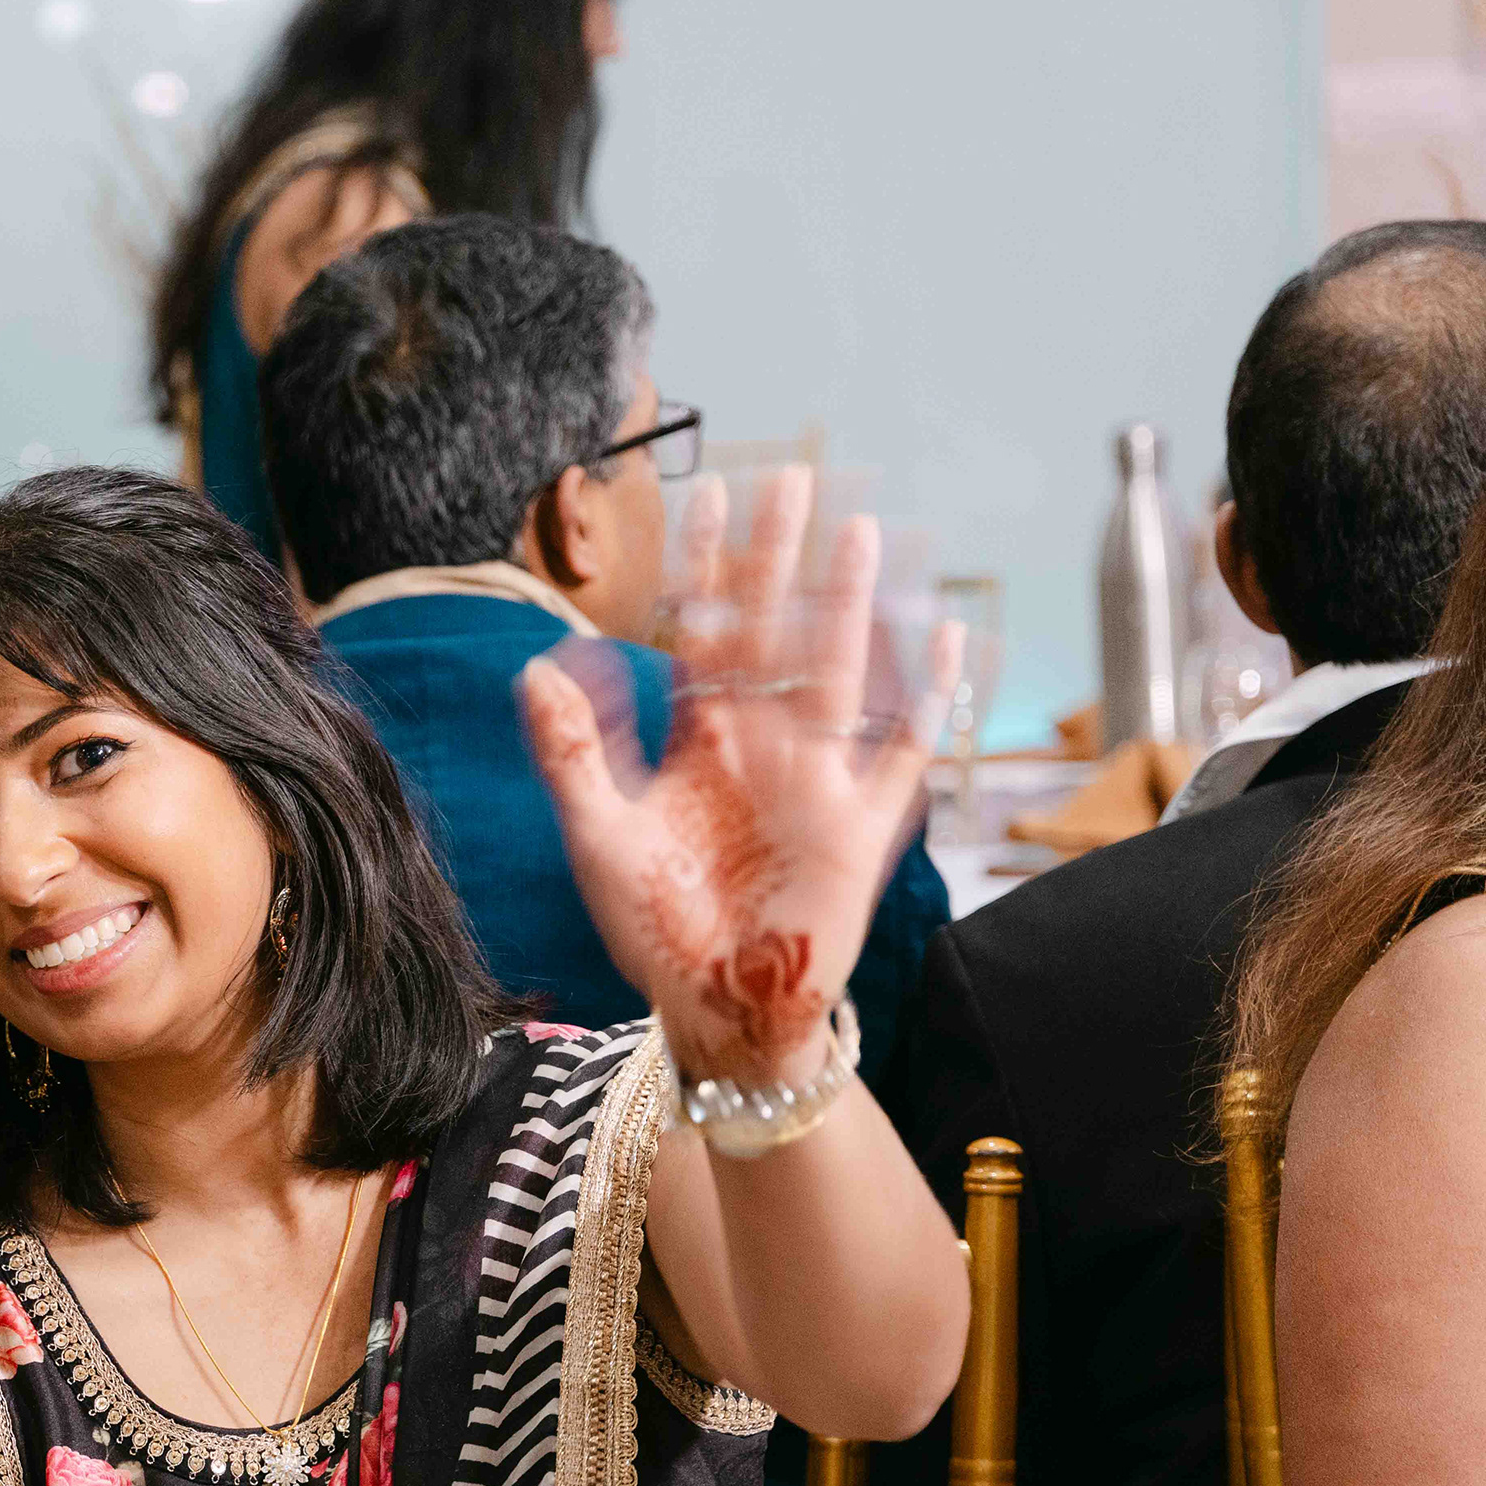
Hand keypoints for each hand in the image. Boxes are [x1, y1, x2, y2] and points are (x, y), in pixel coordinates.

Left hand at [522, 466, 956, 1087]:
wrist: (714, 1008)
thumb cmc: (656, 927)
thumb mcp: (598, 836)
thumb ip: (571, 752)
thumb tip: (538, 661)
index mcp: (701, 741)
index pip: (703, 633)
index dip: (705, 567)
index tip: (709, 492)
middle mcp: (764, 746)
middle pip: (774, 632)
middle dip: (781, 559)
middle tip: (792, 477)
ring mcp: (817, 780)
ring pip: (836, 670)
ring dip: (848, 604)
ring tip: (860, 531)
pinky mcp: (860, 828)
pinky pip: (904, 754)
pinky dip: (928, 703)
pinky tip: (947, 643)